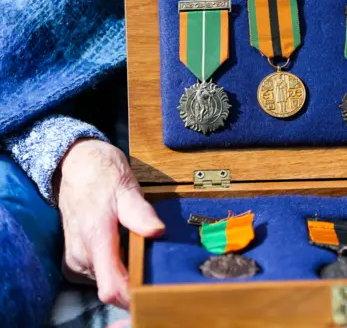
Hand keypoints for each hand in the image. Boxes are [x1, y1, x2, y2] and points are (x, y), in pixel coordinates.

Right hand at [55, 139, 164, 307]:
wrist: (77, 165)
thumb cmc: (102, 175)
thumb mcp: (127, 188)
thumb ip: (140, 213)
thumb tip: (156, 231)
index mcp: (95, 238)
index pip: (111, 288)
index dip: (132, 296)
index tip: (152, 291)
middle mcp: (81, 254)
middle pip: (114, 286)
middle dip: (134, 279)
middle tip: (152, 258)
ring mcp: (76, 259)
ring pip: (107, 281)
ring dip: (125, 271)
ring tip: (134, 245)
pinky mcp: (74, 260)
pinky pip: (99, 274)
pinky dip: (114, 265)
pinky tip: (121, 246)